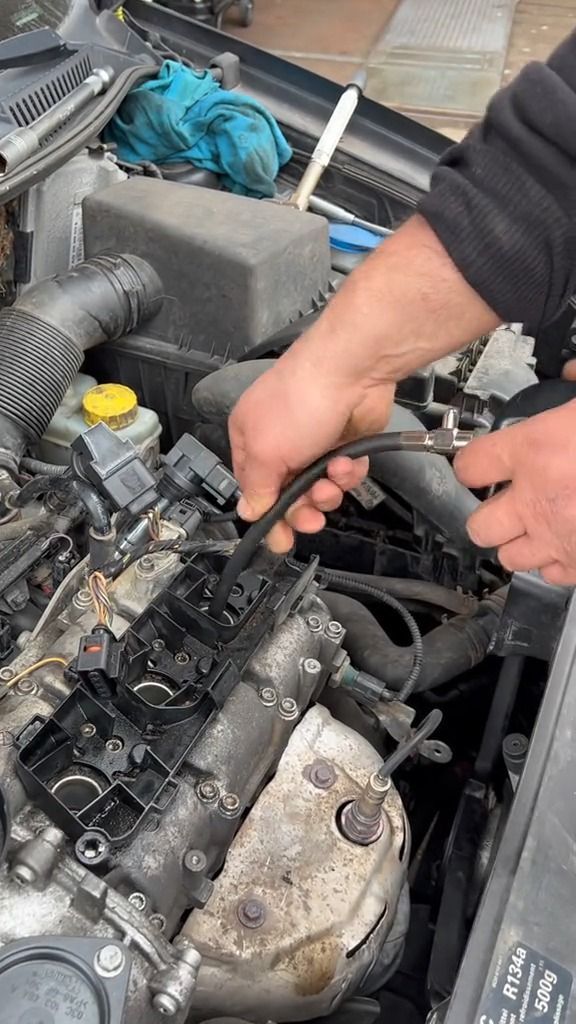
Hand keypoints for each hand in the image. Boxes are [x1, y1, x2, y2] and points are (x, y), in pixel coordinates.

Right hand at [229, 343, 394, 551]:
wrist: (352, 371)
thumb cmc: (300, 400)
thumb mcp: (265, 452)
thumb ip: (256, 488)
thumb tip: (248, 512)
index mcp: (249, 440)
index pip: (253, 491)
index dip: (269, 517)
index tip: (280, 539)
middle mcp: (279, 442)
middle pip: (288, 495)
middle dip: (302, 509)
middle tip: (313, 518)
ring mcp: (313, 441)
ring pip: (319, 488)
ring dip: (327, 491)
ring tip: (332, 479)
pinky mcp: (343, 441)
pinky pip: (343, 474)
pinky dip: (347, 472)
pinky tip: (347, 461)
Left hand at [454, 400, 575, 584]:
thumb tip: (571, 372)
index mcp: (536, 449)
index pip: (470, 466)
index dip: (472, 466)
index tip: (480, 466)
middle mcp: (537, 499)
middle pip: (479, 525)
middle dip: (490, 515)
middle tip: (509, 502)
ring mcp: (559, 537)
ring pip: (509, 557)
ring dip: (520, 543)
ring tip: (538, 525)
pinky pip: (552, 575)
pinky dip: (556, 562)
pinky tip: (568, 542)